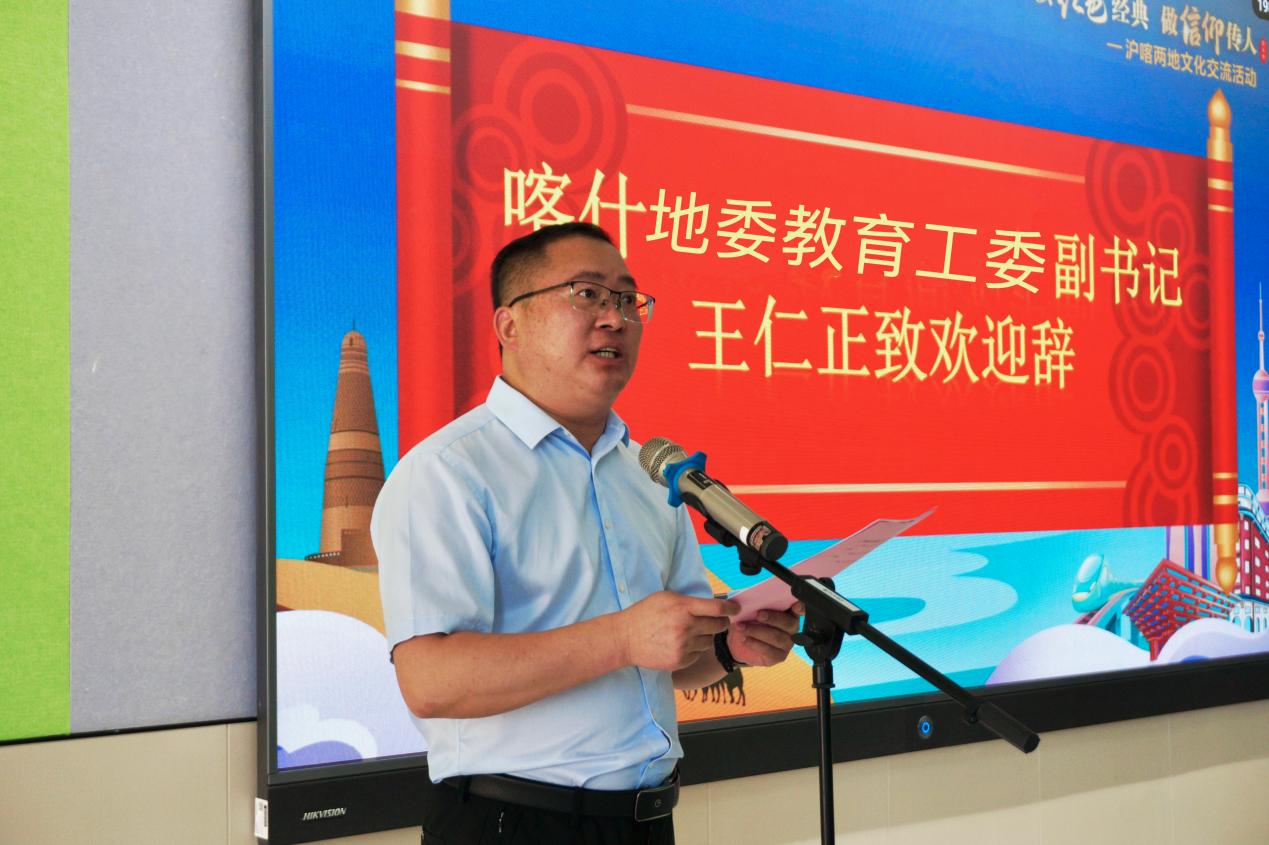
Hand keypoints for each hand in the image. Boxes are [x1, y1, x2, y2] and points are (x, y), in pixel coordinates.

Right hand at [617, 591, 740, 671]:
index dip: (731, 608)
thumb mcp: (665, 598)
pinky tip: (680, 644)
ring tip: (691, 632)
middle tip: (718, 621)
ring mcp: (683, 646)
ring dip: (705, 636)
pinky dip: (694, 649)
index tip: (736, 608)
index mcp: (682, 607)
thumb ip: (688, 601)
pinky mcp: (680, 661)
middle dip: (722, 623)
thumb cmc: (644, 614)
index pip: (717, 608)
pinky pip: (698, 654)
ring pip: (709, 641)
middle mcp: (685, 627)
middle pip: (718, 626)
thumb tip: (712, 604)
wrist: (624, 639)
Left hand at [726, 602, 804, 666]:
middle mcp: (791, 627)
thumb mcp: (744, 609)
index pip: (799, 608)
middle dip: (773, 618)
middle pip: (789, 623)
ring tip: (742, 627)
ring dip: (758, 631)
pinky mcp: (779, 656)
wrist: (740, 640)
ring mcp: (787, 643)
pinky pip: (770, 651)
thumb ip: (742, 604)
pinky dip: (755, 644)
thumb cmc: (748, 620)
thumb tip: (736, 604)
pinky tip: (745, 639)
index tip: (796, 605)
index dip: (800, 607)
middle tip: (758, 615)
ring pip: (778, 637)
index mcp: (788, 611)